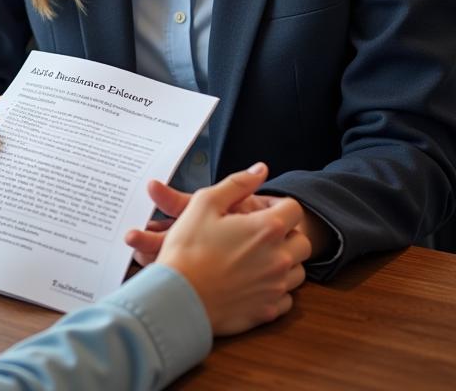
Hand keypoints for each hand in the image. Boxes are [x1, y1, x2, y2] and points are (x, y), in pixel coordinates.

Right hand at [132, 162, 311, 335]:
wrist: (178, 297)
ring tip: (254, 258)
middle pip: (303, 241)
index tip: (258, 210)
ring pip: (298, 271)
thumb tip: (260, 169)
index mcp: (267, 228)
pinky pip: (286, 297)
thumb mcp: (205, 203)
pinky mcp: (268, 311)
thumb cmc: (187, 248)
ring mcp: (276, 287)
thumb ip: (238, 183)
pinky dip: (274, 288)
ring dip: (283, 261)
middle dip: (286, 234)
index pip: (294, 209)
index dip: (277, 205)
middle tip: (257, 234)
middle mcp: (280, 258)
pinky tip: (252, 281)